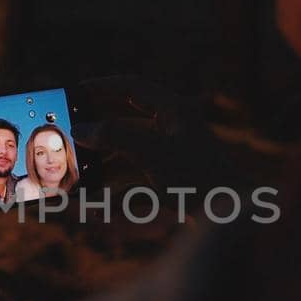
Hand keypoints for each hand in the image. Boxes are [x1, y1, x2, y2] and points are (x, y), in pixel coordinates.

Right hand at [71, 76, 242, 193]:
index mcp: (174, 109)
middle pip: (126, 118)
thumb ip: (114, 136)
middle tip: (69, 129)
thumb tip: (81, 128)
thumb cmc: (199, 177)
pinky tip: (96, 195)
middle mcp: (173, 127)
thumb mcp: (152, 152)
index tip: (75, 91)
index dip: (102, 86)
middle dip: (97, 127)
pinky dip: (116, 180)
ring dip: (103, 157)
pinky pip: (135, 173)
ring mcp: (172, 153)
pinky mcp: (172, 177)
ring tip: (77, 164)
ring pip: (128, 148)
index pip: (132, 86)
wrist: (231, 214)